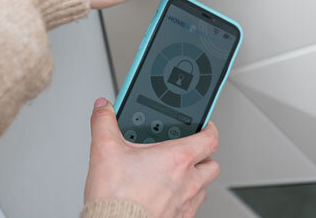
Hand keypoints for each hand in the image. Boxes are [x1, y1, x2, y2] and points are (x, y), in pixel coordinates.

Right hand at [84, 98, 219, 217]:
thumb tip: (103, 108)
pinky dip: (185, 200)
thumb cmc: (115, 196)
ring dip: (196, 179)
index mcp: (177, 158)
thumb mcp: (105, 150)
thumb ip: (104, 123)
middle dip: (204, 156)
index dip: (209, 128)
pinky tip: (167, 196)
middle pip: (212, 164)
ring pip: (204, 188)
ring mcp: (184, 204)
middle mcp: (187, 182)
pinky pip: (192, 208)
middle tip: (189, 150)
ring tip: (178, 173)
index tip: (203, 125)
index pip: (210, 138)